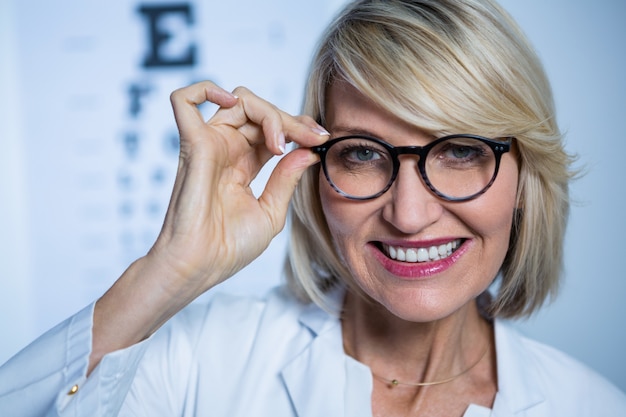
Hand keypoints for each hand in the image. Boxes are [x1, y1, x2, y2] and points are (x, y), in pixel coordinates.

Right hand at [147, 81, 328, 298]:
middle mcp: (226, 149)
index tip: (321, 139)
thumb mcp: (271, 212)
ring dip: (269, 112)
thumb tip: (307, 151)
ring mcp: (209, 144)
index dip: (298, 127)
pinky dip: (204, 89)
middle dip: (292, 120)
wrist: (202, 265)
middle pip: (260, 111)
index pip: (273, 129)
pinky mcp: (192, 144)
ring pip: (238, 100)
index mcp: (244, 164)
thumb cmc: (229, 247)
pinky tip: (233, 104)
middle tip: (313, 137)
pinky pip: (184, 101)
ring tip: (282, 141)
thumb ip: (286, 179)